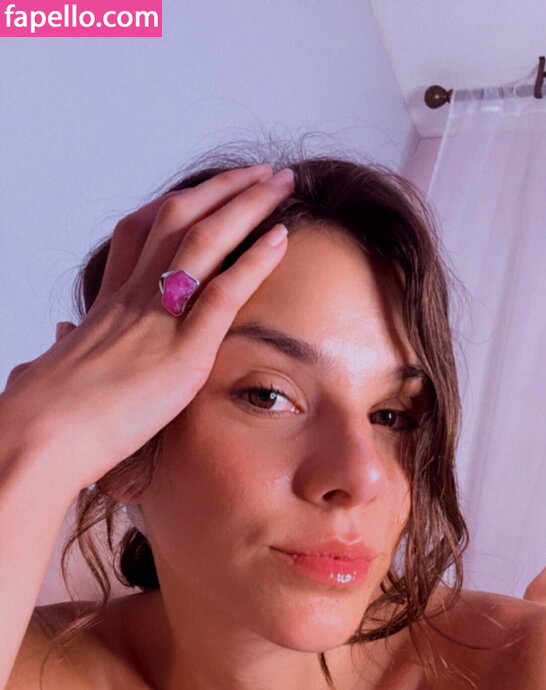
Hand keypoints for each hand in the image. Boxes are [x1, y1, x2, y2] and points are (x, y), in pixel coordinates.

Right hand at [0, 164, 293, 493]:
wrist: (38, 435)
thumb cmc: (38, 414)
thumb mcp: (50, 368)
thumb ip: (66, 346)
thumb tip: (63, 334)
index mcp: (106, 305)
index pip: (137, 236)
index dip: (172, 208)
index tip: (198, 192)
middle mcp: (132, 299)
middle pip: (178, 220)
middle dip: (222, 190)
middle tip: (259, 172)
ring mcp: (158, 319)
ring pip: (205, 239)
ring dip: (248, 205)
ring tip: (282, 184)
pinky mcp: (183, 353)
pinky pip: (224, 293)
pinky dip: (256, 261)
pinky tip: (281, 238)